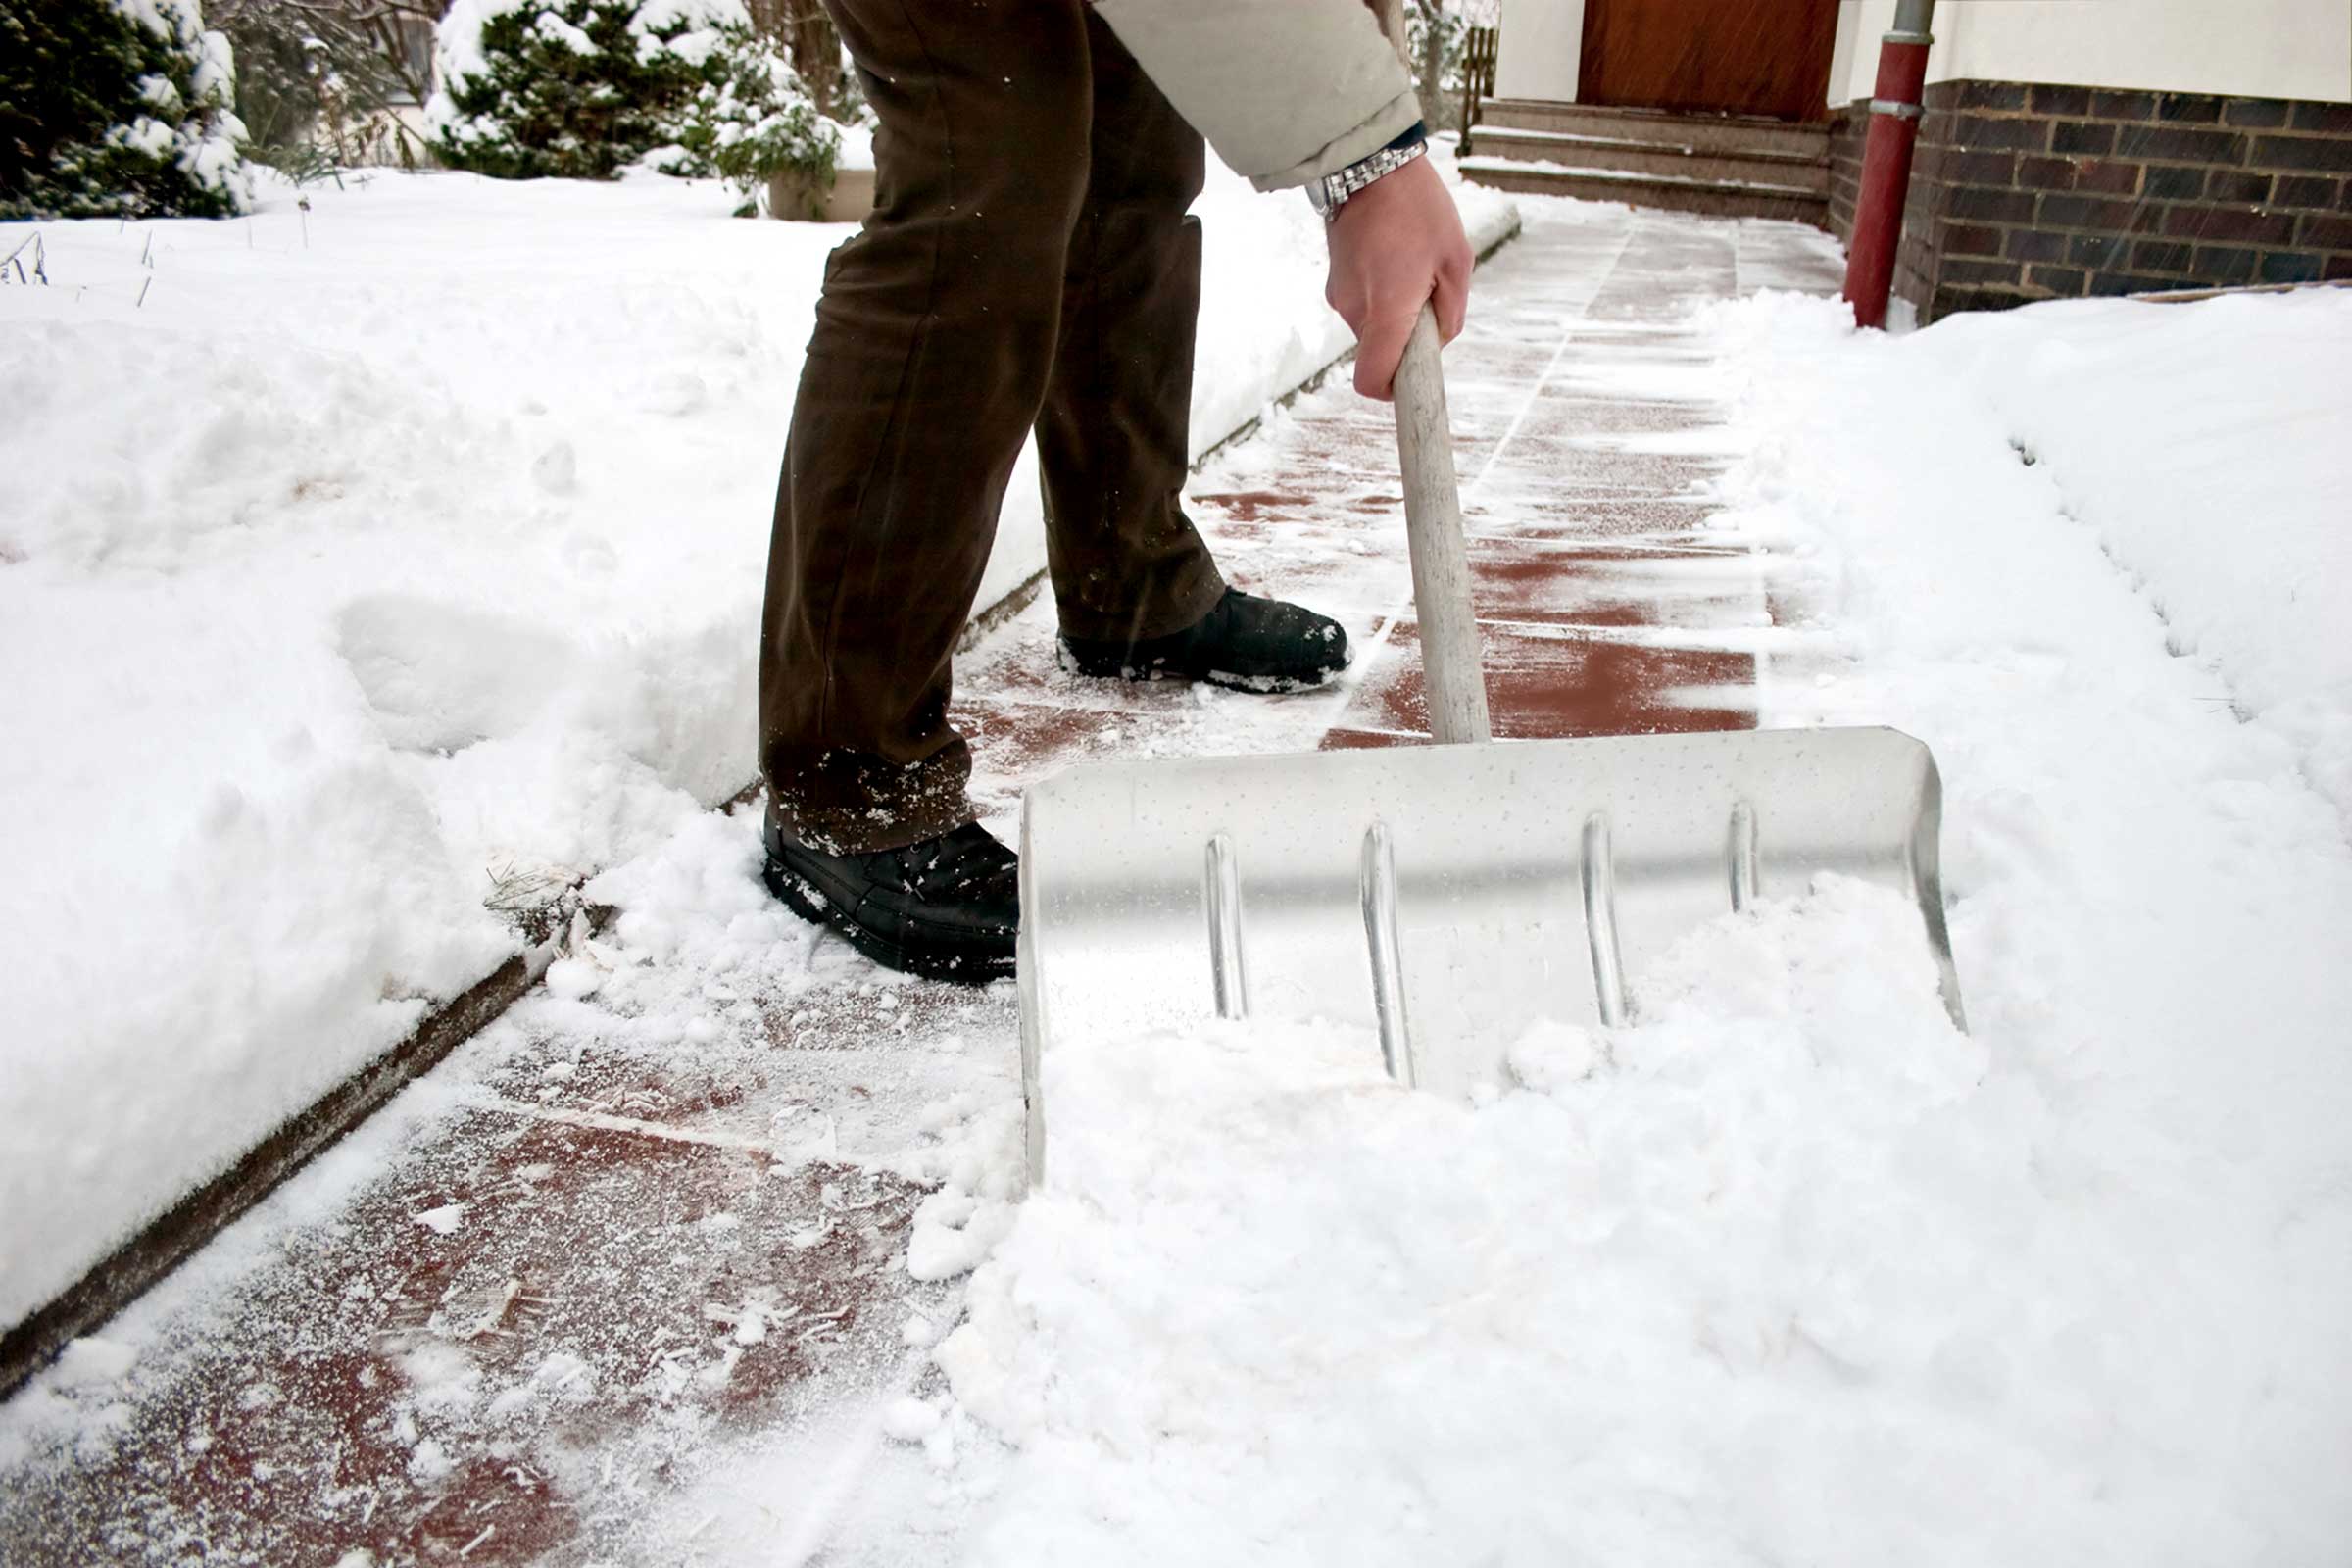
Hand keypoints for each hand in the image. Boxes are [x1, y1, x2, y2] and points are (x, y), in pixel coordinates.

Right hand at [1323, 154, 1472, 400]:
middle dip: (1406, 339)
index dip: (1391, 393)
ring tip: (1413, 265)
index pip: (1372, 380)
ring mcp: (1339, 295)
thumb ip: (1452, 312)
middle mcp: (1355, 310)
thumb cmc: (1419, 209)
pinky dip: (1381, 295)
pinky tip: (1395, 256)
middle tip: (1429, 295)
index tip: (1411, 385)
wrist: (1369, 164)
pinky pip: (1363, 304)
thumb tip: (1439, 340)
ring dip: (1395, 312)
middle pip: (1380, 352)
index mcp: (1386, 311)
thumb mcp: (1457, 259)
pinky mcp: (1334, 280)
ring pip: (1372, 326)